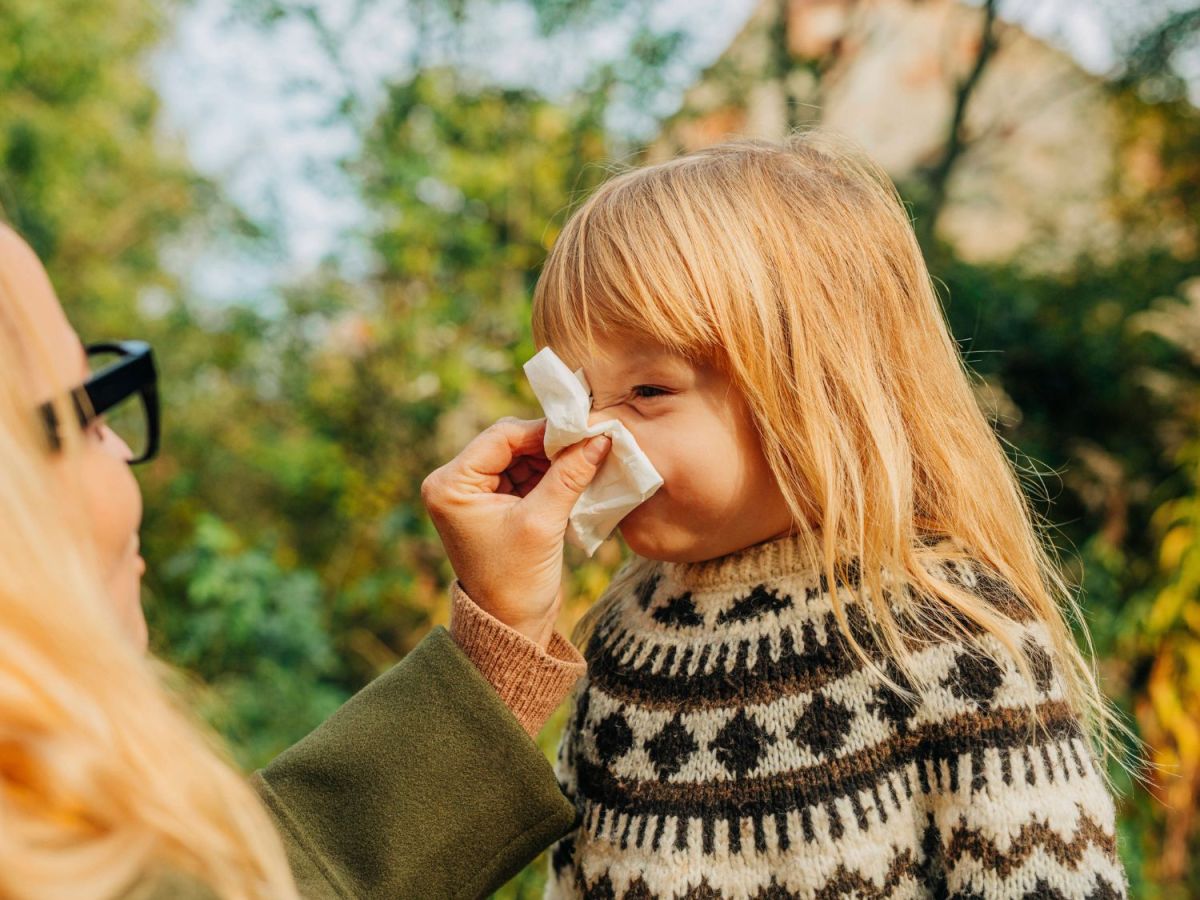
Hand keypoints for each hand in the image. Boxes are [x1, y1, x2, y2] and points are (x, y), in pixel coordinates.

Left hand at [421, 417, 610, 647]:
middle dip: (549, 445)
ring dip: (553, 459)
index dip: (543, 431)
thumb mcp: (543, 523)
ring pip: (521, 457)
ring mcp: (475, 493)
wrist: (511, 626)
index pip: (501, 437)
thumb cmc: (517, 581)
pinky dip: (550, 474)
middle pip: (510, 443)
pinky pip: (525, 475)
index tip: (583, 430)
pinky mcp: (495, 504)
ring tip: (588, 461)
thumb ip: (569, 476)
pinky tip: (577, 475)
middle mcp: (455, 483)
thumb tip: (600, 437)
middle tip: (590, 443)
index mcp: (450, 484)